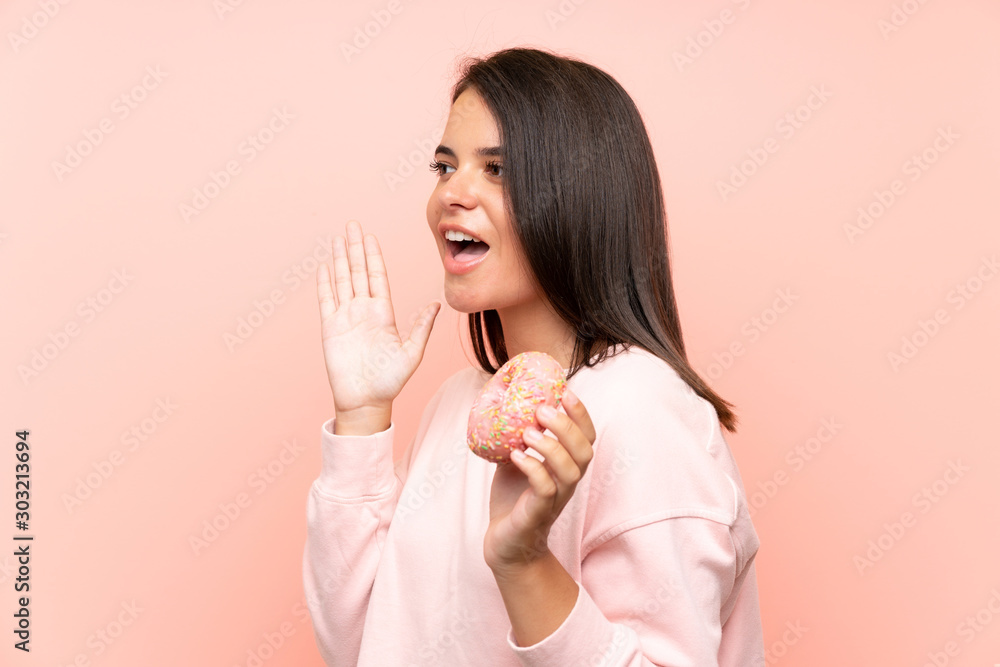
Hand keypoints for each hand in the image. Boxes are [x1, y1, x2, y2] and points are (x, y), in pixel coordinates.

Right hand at [317, 219, 440, 413]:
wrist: (366, 401)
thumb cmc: (391, 381)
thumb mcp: (412, 353)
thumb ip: (422, 327)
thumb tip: (437, 304)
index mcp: (383, 313)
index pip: (377, 276)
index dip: (373, 256)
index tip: (370, 237)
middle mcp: (364, 311)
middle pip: (357, 271)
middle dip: (354, 248)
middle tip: (352, 225)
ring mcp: (346, 318)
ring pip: (341, 281)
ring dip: (339, 260)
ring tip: (337, 239)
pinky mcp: (330, 328)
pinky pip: (326, 300)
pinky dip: (324, 283)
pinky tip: (324, 267)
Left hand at [483, 389, 596, 574]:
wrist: (505, 544)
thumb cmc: (513, 499)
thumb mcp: (517, 460)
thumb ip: (519, 436)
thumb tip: (508, 401)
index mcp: (566, 466)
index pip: (587, 437)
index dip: (581, 414)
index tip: (565, 391)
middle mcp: (567, 483)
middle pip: (585, 452)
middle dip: (567, 426)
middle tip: (542, 410)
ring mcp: (555, 499)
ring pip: (570, 471)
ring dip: (551, 446)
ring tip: (527, 433)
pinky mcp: (538, 513)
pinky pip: (545, 489)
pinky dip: (532, 468)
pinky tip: (516, 456)